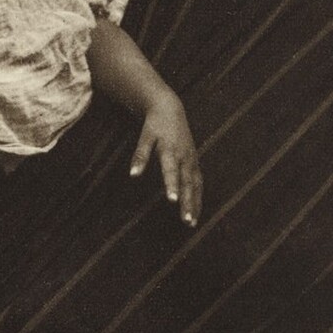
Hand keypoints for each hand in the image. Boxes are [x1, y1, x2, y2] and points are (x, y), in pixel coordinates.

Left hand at [129, 91, 201, 227]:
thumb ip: (140, 155)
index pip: (171, 171)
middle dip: (188, 202)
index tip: (172, 200)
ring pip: (196, 185)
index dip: (172, 185)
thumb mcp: (145, 137)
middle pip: (187, 183)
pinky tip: (196, 211)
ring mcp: (191, 160)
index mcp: (171, 150)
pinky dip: (198, 197)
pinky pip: (199, 182)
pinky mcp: (194, 161)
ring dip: (195, 204)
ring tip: (192, 223)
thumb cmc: (155, 124)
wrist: (170, 109)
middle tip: (186, 221)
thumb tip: (133, 175)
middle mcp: (184, 157)